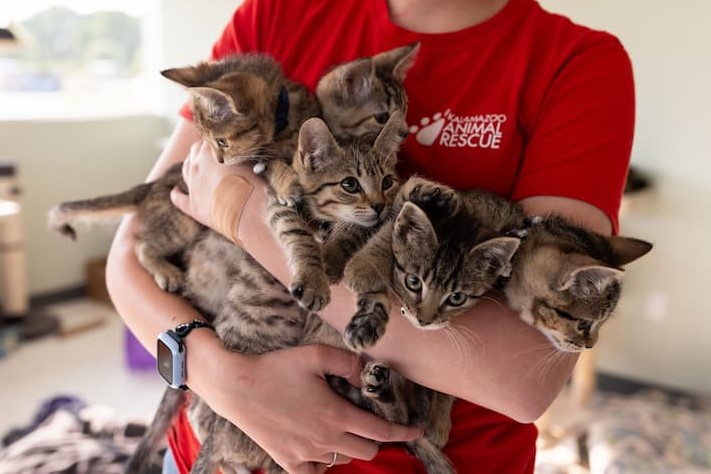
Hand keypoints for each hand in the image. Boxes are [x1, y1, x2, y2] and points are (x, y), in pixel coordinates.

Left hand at [170, 140, 251, 227]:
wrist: (246, 219)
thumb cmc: (252, 190)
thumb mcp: (251, 165)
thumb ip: (241, 155)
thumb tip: (241, 150)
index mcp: (207, 154)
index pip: (209, 139)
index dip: (217, 139)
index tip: (225, 139)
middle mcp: (195, 168)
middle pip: (194, 151)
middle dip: (203, 148)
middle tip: (214, 149)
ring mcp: (192, 188)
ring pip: (186, 170)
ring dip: (191, 163)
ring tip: (198, 162)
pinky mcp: (192, 207)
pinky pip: (178, 198)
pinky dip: (176, 193)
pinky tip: (175, 190)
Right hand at [194, 344, 421, 473]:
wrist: (236, 387)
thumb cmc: (276, 368)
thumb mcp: (316, 354)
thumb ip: (348, 362)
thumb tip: (367, 372)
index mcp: (336, 415)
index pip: (381, 431)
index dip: (404, 432)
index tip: (416, 430)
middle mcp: (325, 439)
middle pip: (367, 450)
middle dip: (378, 438)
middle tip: (373, 423)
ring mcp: (306, 454)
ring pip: (343, 460)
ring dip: (351, 447)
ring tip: (344, 427)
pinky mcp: (288, 460)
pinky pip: (316, 472)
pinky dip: (325, 463)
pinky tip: (322, 448)